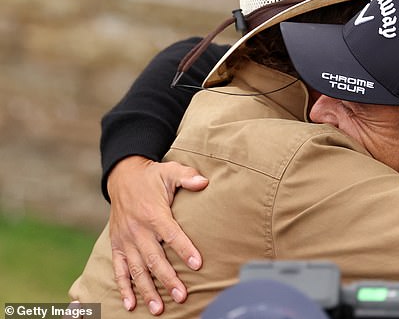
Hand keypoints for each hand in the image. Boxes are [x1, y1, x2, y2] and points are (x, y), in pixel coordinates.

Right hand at [106, 156, 208, 314]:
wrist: (122, 176)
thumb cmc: (152, 177)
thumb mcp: (170, 171)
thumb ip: (187, 176)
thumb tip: (203, 181)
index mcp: (153, 213)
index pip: (171, 234)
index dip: (184, 249)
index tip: (197, 264)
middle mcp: (137, 229)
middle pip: (154, 258)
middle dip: (167, 279)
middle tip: (181, 296)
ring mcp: (125, 239)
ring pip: (136, 269)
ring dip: (147, 290)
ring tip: (159, 308)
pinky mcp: (117, 245)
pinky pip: (118, 269)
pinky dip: (123, 287)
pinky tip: (130, 304)